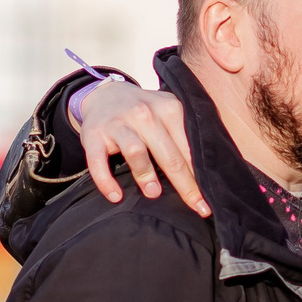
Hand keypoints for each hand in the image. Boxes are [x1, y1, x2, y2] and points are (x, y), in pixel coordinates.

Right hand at [74, 79, 206, 214]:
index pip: (188, 147)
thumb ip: (184, 135)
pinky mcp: (94, 135)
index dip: (200, 176)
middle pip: (168, 154)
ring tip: (154, 194)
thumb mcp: (167, 112)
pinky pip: (98, 161)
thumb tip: (208, 173)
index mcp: (169, 109)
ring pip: (136, 151)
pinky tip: (115, 196)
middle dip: (184, 183)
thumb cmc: (144, 112)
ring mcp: (118, 123)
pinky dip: (106, 180)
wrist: (104, 95)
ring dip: (146, 175)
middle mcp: (144, 114)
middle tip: (195, 206)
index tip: (208, 201)